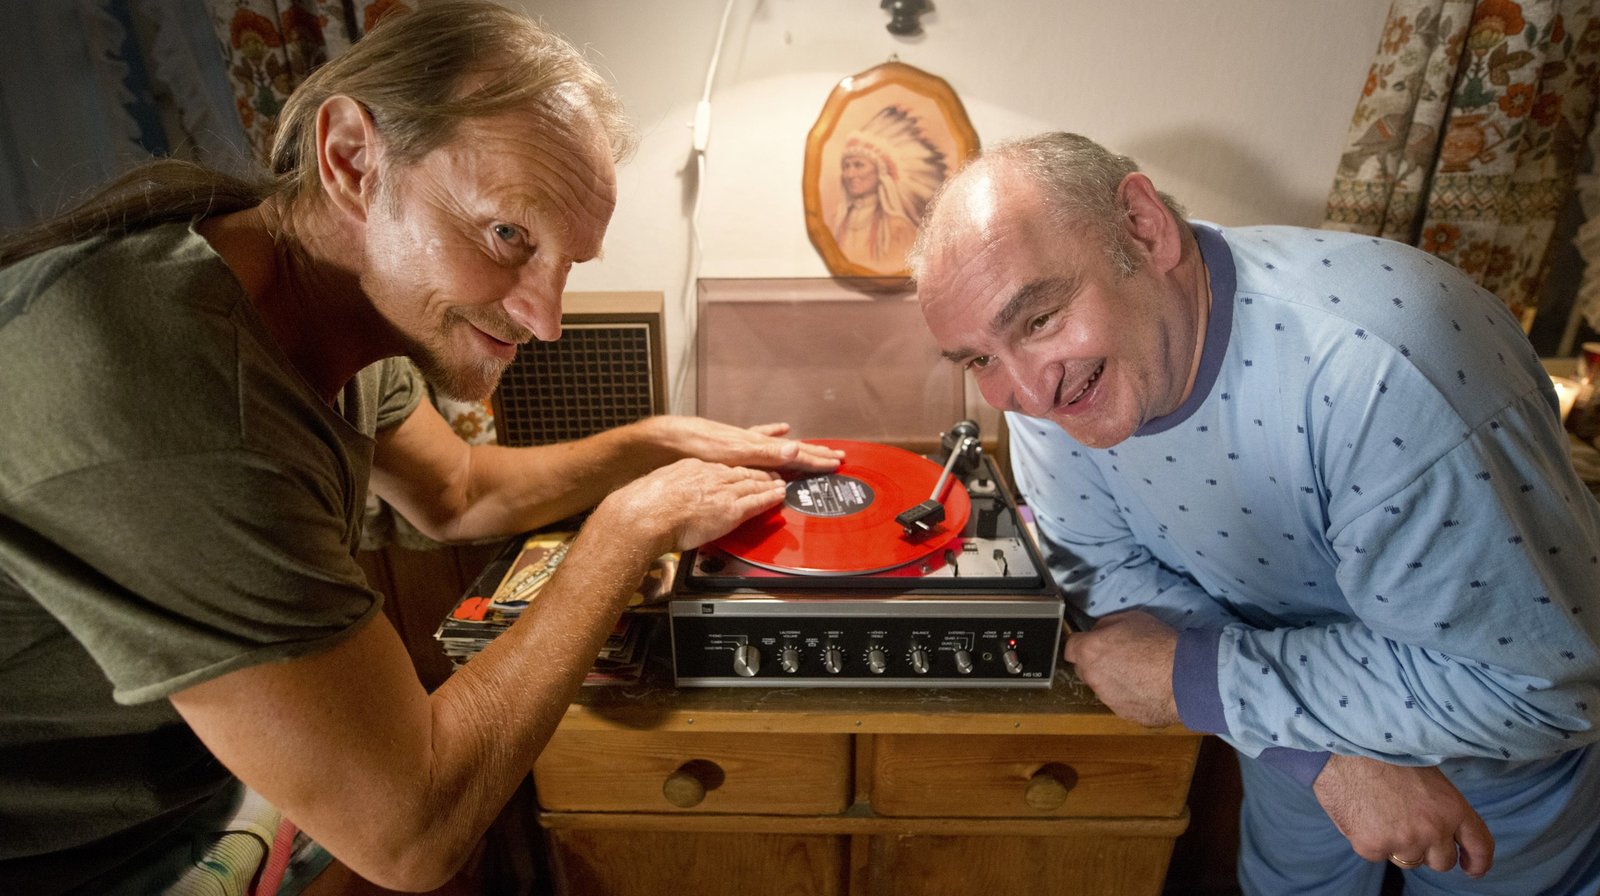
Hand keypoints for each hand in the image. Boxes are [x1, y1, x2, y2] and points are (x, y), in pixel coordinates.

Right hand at [599, 458, 786, 555]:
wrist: (647, 514)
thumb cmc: (646, 505)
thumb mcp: (661, 484)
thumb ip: (674, 486)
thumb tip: (673, 495)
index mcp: (695, 467)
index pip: (722, 468)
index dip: (737, 471)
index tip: (743, 472)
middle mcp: (712, 475)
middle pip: (742, 473)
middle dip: (760, 473)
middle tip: (772, 474)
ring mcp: (724, 492)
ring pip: (754, 484)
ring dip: (770, 484)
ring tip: (780, 484)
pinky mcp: (732, 510)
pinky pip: (758, 502)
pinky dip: (771, 498)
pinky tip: (780, 496)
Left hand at [644, 417, 843, 473]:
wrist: (664, 439)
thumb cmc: (694, 447)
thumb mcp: (730, 453)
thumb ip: (762, 453)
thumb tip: (795, 452)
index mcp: (756, 446)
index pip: (794, 455)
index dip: (815, 461)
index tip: (836, 464)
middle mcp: (752, 441)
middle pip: (790, 449)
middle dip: (813, 454)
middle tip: (837, 457)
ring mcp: (741, 441)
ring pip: (777, 444)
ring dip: (797, 447)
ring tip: (813, 446)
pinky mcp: (728, 441)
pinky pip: (757, 437)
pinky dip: (771, 434)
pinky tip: (778, 428)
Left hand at [1062, 610, 1179, 726]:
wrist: (1184, 677)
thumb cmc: (1159, 644)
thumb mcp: (1131, 618)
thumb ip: (1106, 626)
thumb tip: (1098, 632)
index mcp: (1090, 651)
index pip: (1070, 648)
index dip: (1082, 645)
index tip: (1092, 644)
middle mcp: (1093, 677)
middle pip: (1084, 670)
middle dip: (1096, 664)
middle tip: (1120, 657)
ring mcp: (1107, 699)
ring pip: (1103, 688)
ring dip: (1114, 681)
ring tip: (1140, 673)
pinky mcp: (1124, 714)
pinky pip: (1121, 703)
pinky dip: (1130, 696)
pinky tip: (1148, 687)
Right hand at [1312, 754, 1493, 877]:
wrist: (1345, 746)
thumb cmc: (1385, 752)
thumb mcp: (1428, 775)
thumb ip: (1441, 807)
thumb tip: (1444, 829)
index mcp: (1452, 808)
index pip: (1480, 846)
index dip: (1478, 862)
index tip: (1471, 868)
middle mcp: (1433, 830)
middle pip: (1442, 862)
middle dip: (1429, 851)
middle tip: (1409, 828)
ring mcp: (1403, 841)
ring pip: (1408, 860)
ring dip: (1398, 845)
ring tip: (1380, 812)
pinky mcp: (1373, 847)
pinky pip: (1377, 855)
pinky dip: (1370, 840)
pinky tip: (1362, 813)